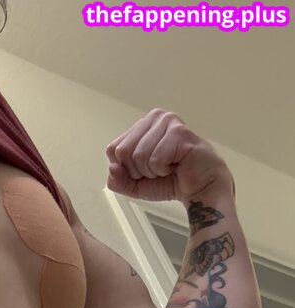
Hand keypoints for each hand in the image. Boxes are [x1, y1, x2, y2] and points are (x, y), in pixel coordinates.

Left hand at [105, 108, 233, 202]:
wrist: (199, 187)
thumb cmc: (170, 180)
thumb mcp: (134, 185)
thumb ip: (117, 180)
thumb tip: (112, 168)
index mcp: (141, 126)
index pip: (112, 150)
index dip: (125, 169)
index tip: (144, 171)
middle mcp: (154, 117)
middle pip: (122, 152)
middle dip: (137, 171)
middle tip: (158, 170)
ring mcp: (167, 121)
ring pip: (138, 156)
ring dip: (152, 172)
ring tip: (168, 167)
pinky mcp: (179, 132)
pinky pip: (155, 160)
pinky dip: (163, 170)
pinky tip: (176, 165)